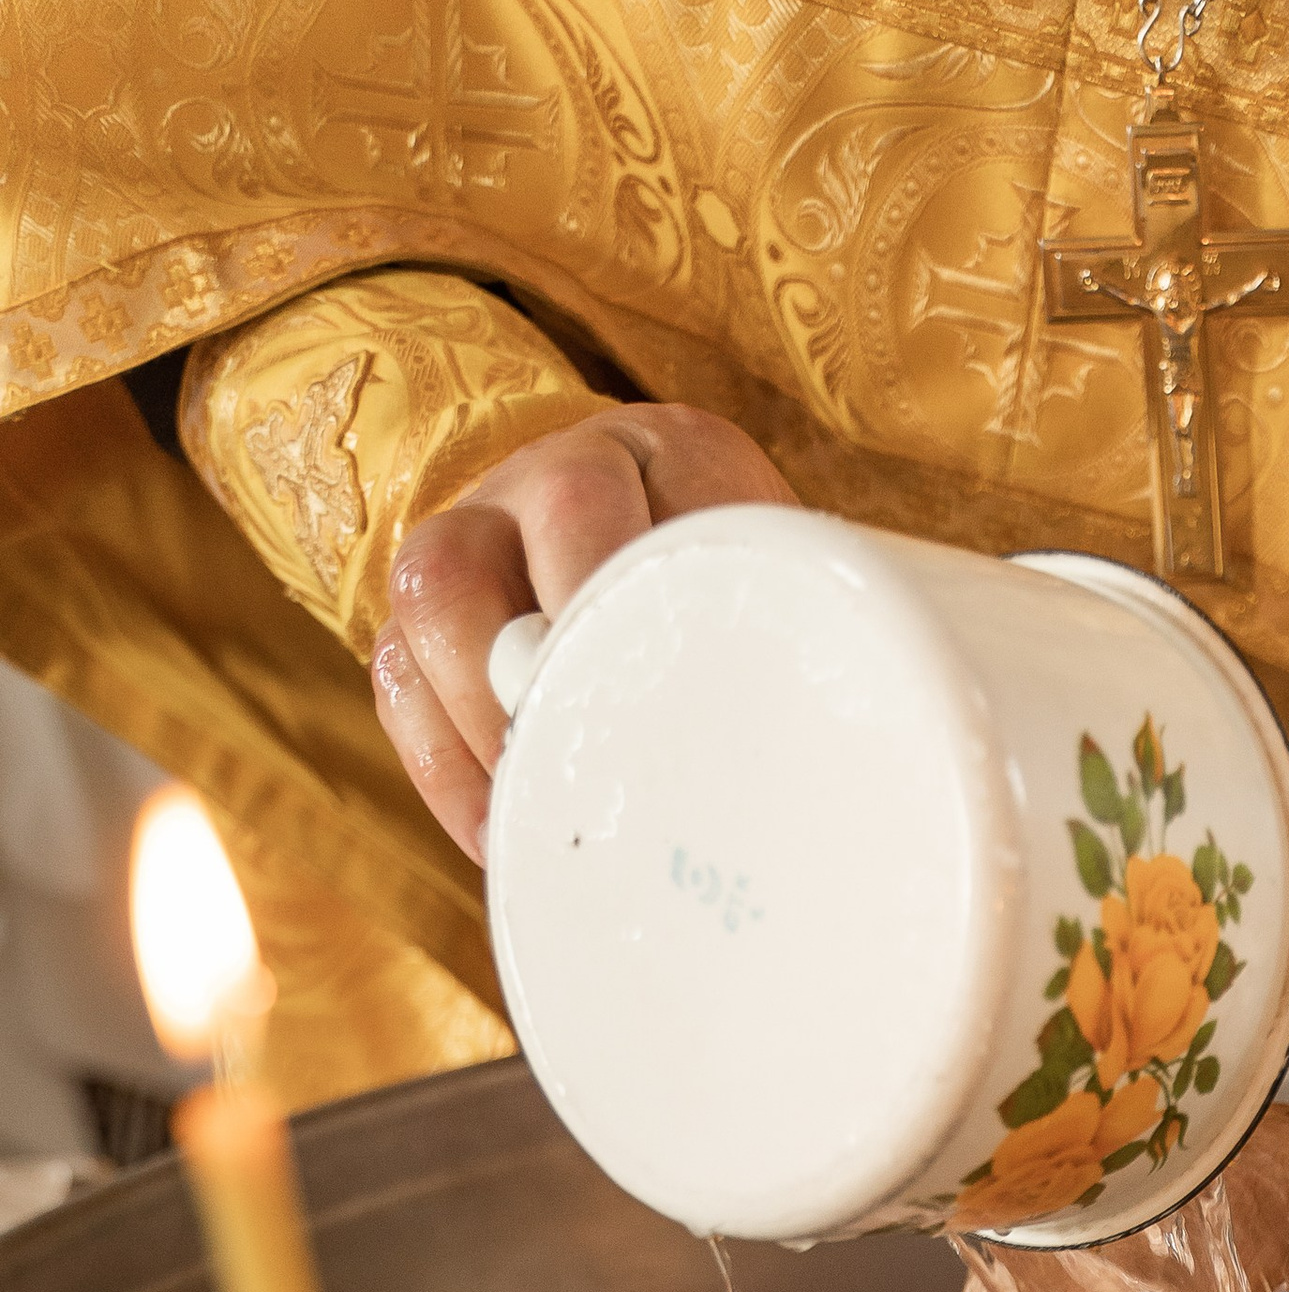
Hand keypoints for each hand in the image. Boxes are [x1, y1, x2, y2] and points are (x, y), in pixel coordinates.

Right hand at [375, 405, 798, 857]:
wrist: (614, 551)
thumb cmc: (723, 617)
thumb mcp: (770, 605)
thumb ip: (798, 655)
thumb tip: (884, 816)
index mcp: (679, 453)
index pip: (689, 483)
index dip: (691, 579)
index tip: (702, 688)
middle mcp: (570, 468)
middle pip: (566, 506)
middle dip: (593, 624)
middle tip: (618, 736)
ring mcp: (479, 531)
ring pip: (444, 583)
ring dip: (491, 701)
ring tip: (541, 800)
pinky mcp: (417, 615)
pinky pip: (402, 678)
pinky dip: (446, 768)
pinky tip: (497, 837)